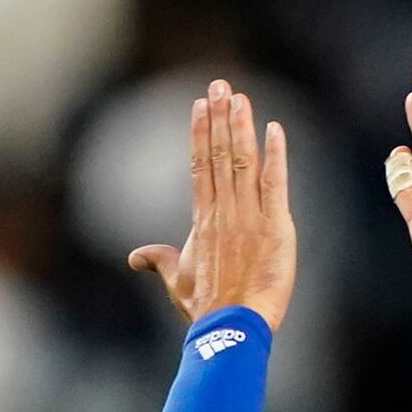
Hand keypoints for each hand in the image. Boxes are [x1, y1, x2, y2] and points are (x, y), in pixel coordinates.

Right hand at [127, 78, 297, 332]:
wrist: (230, 326)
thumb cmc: (205, 308)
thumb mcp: (177, 282)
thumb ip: (160, 261)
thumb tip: (136, 256)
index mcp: (203, 219)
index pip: (200, 165)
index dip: (200, 133)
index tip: (200, 105)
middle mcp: (223, 211)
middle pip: (219, 154)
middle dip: (219, 117)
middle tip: (220, 84)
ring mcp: (248, 216)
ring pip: (242, 162)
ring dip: (241, 127)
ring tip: (238, 97)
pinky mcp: (274, 227)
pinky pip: (274, 184)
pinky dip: (275, 156)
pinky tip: (274, 130)